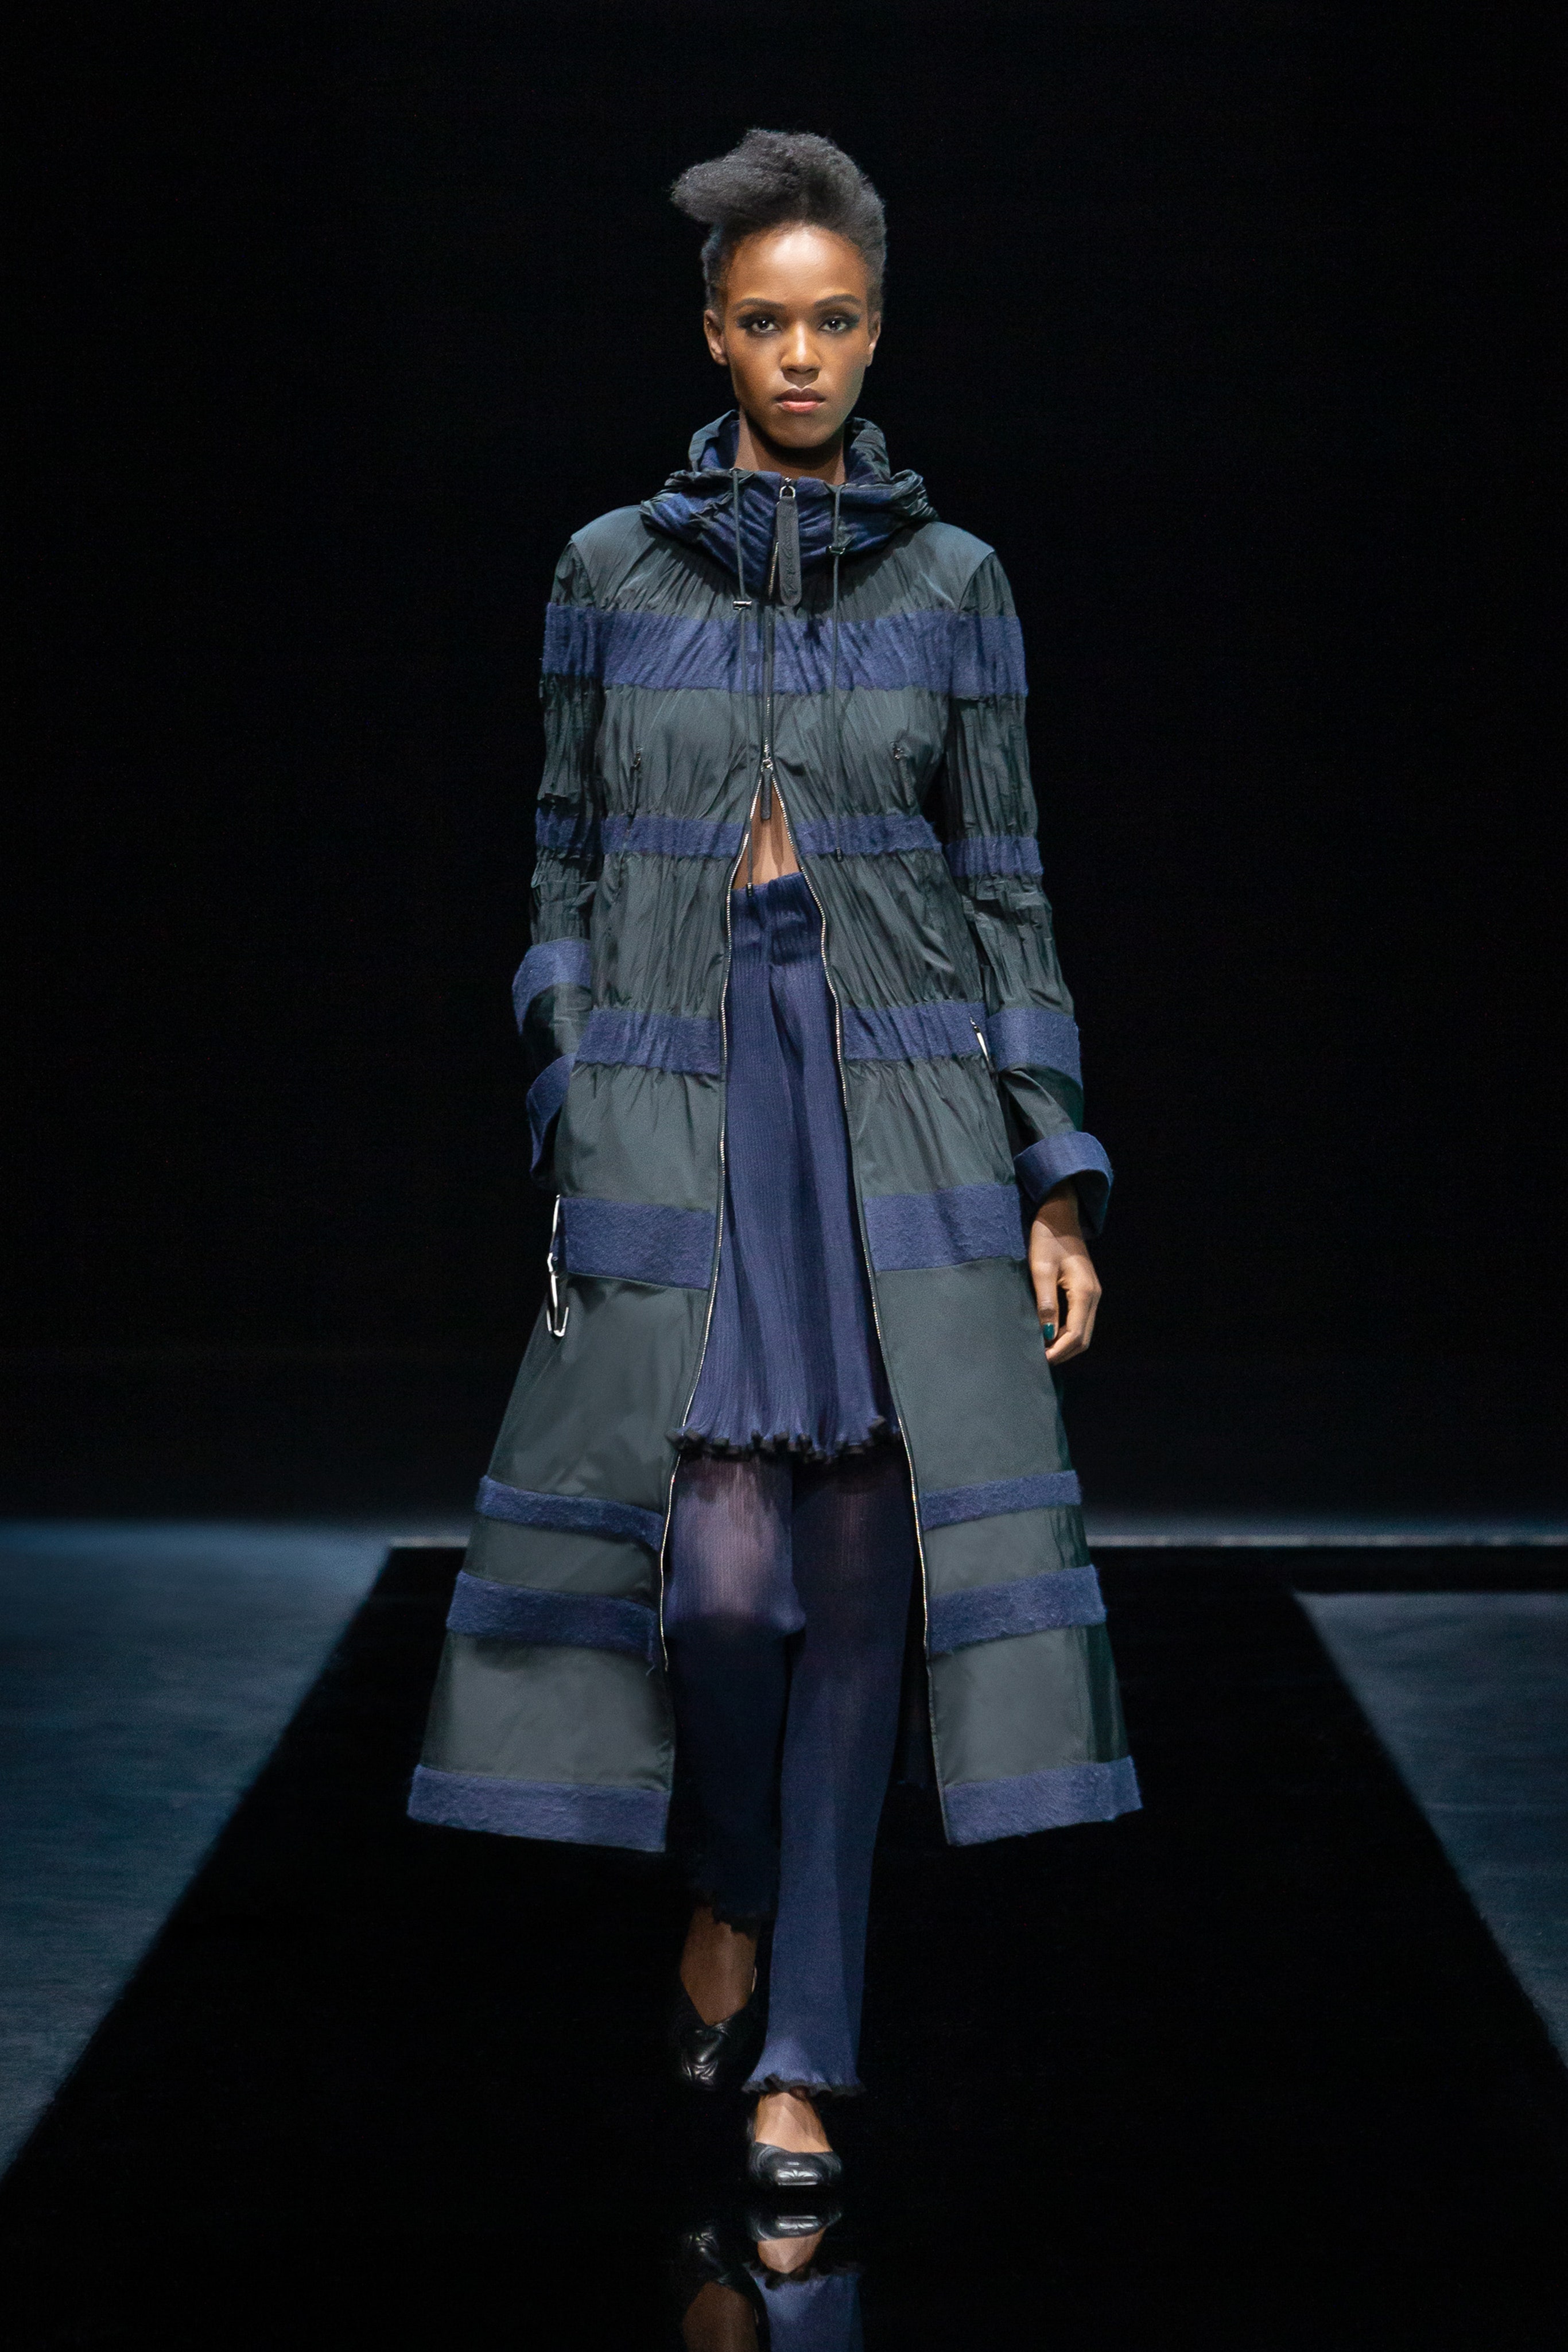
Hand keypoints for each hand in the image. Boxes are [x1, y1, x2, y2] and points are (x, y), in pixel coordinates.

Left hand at [1029, 1181, 1101, 1363]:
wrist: (1059, 1218)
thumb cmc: (1047, 1240)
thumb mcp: (1040, 1270)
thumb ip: (1046, 1303)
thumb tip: (1047, 1335)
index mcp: (1084, 1292)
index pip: (1076, 1334)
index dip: (1058, 1351)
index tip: (1038, 1360)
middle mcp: (1093, 1297)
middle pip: (1083, 1339)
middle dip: (1063, 1352)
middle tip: (1037, 1360)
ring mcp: (1092, 1294)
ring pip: (1083, 1332)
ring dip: (1065, 1344)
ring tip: (1041, 1350)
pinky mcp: (1085, 1292)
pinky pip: (1080, 1321)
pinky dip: (1067, 1333)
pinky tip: (1049, 1334)